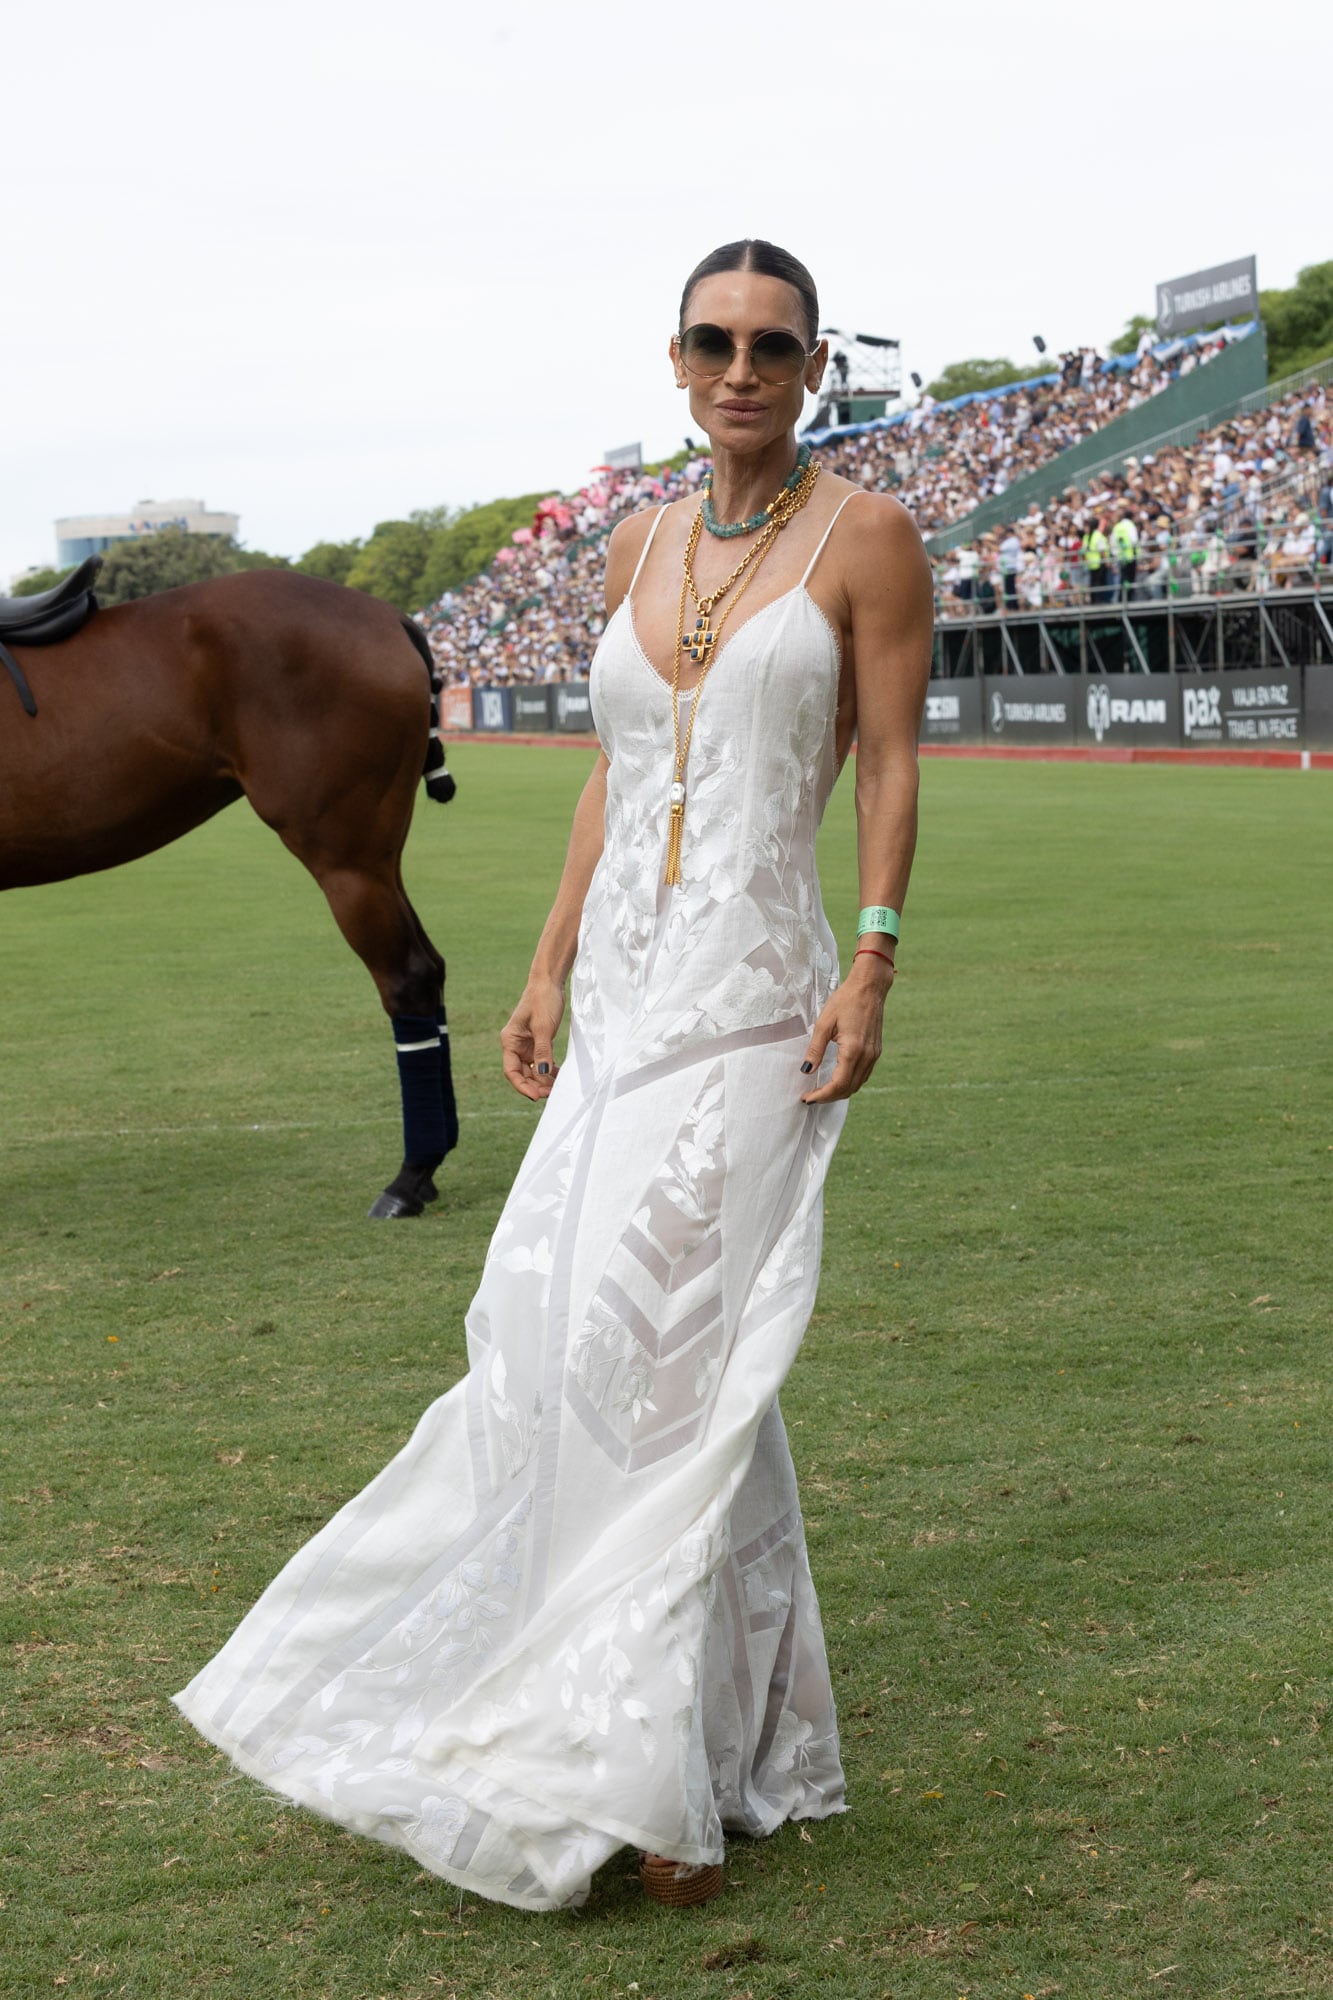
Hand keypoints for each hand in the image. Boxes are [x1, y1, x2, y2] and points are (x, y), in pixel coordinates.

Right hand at [500, 976, 565, 1100]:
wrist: (549, 982)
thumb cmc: (543, 1000)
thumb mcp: (543, 1027)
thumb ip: (542, 1051)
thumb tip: (541, 1074)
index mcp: (510, 1041)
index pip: (511, 1070)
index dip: (522, 1086)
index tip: (536, 1096)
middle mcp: (516, 1045)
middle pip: (522, 1073)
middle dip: (535, 1085)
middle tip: (552, 1093)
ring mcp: (527, 1044)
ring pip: (533, 1069)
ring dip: (543, 1080)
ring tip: (557, 1088)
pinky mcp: (539, 1041)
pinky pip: (542, 1061)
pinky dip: (549, 1070)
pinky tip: (559, 1076)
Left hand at [799, 956, 894, 1103]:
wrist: (869, 988)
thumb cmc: (845, 1001)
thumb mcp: (824, 1023)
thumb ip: (815, 1049)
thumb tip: (806, 1070)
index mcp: (853, 1050)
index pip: (838, 1084)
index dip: (822, 1095)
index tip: (807, 1098)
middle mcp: (866, 1056)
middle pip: (848, 1089)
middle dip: (829, 1097)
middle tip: (811, 1097)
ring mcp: (873, 1055)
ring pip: (857, 1085)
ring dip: (839, 1092)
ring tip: (821, 1092)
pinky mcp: (876, 1052)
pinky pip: (863, 1075)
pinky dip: (850, 1083)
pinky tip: (837, 1080)